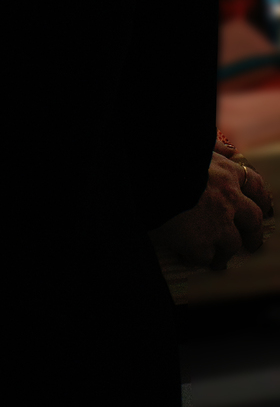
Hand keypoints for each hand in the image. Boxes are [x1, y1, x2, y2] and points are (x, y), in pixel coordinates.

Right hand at [150, 145, 274, 270]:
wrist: (146, 177)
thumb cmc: (164, 159)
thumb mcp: (194, 147)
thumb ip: (213, 148)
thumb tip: (227, 149)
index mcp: (226, 173)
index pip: (254, 185)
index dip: (260, 198)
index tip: (261, 206)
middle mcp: (229, 199)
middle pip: (253, 220)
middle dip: (253, 234)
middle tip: (251, 243)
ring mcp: (218, 224)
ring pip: (233, 244)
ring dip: (225, 252)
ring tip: (217, 259)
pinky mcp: (200, 244)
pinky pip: (205, 257)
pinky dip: (198, 258)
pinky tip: (187, 257)